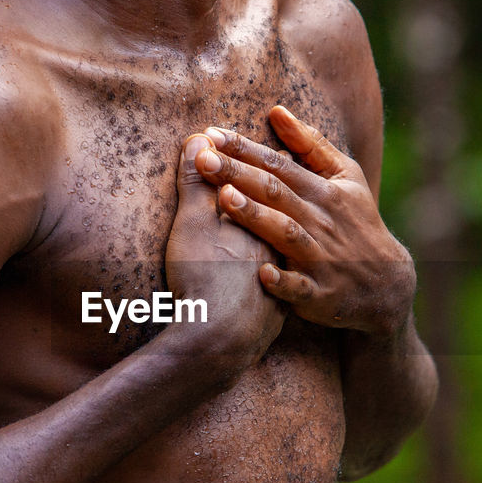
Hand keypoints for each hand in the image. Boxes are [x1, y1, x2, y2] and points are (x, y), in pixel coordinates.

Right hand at [165, 134, 284, 366]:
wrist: (221, 340)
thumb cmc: (203, 277)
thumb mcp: (193, 222)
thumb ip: (196, 183)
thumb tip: (197, 141)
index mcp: (264, 222)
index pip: (271, 183)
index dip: (261, 164)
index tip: (259, 150)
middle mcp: (279, 248)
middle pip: (287, 214)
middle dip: (281, 196)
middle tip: (276, 181)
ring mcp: (280, 282)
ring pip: (288, 252)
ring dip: (281, 236)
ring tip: (277, 225)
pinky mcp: (275, 313)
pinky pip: (282, 290)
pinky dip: (280, 277)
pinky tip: (275, 277)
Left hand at [196, 106, 415, 337]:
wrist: (387, 284)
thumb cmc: (357, 222)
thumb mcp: (346, 177)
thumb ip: (310, 145)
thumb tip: (276, 110)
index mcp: (323, 191)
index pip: (278, 164)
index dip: (244, 149)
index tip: (210, 134)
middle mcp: (321, 221)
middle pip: (275, 192)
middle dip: (238, 174)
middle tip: (202, 159)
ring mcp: (320, 258)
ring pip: (286, 233)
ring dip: (256, 216)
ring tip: (224, 198)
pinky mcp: (319, 294)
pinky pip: (300, 288)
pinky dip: (283, 282)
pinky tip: (261, 274)